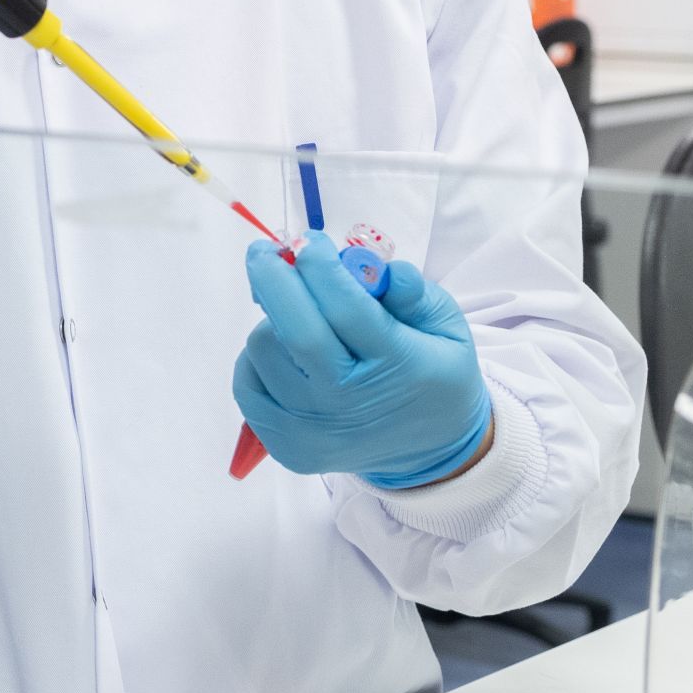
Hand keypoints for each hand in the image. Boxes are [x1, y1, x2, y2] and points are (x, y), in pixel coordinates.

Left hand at [231, 235, 494, 488]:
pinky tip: (284, 349)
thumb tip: (376, 267)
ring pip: (264, 349)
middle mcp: (349, 401)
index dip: (319, 265)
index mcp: (396, 366)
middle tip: (266, 251)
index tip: (310, 240)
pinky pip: (248, 380)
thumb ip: (412, 291)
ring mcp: (313, 429)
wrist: (427, 451)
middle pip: (295, 331)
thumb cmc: (433, 374)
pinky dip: (257, 355)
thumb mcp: (445, 326)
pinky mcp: (286, 444)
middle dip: (273, 278)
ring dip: (272, 317)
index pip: (345, 307)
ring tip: (297, 314)